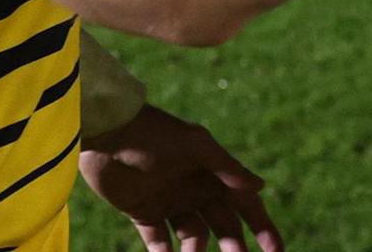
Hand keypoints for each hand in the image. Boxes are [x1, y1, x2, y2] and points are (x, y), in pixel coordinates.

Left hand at [80, 103, 282, 251]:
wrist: (108, 131)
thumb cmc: (156, 133)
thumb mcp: (196, 146)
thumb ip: (227, 168)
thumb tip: (261, 187)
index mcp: (214, 173)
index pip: (246, 204)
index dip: (263, 228)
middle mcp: (197, 190)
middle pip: (224, 226)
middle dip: (234, 246)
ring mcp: (170, 203)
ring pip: (193, 238)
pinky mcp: (143, 212)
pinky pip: (158, 241)